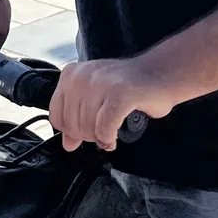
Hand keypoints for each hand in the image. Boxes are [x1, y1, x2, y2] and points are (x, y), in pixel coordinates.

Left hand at [48, 58, 176, 152]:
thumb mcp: (95, 99)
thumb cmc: (129, 87)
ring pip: (87, 128)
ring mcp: (100, 83)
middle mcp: (82, 76)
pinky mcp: (119, 93)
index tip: (89, 128)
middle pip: (72, 125)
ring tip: (112, 130)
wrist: (161, 73)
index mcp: (71, 74)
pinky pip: (104, 128)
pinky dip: (109, 136)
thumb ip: (77, 119)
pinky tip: (115, 135)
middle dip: (89, 136)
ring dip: (101, 137)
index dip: (72, 131)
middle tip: (104, 130)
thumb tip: (67, 144)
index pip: (56, 117)